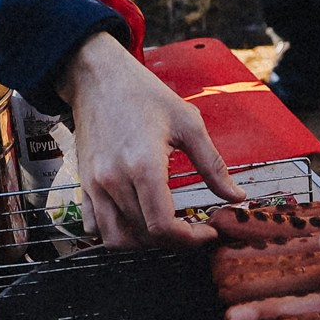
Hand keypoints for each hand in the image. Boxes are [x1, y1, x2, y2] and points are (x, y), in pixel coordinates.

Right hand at [60, 33, 244, 245]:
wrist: (98, 76)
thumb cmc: (142, 94)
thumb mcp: (187, 123)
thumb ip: (213, 165)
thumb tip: (236, 196)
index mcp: (143, 166)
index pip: (163, 227)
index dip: (190, 239)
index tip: (207, 232)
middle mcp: (114, 180)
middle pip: (144, 236)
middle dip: (175, 240)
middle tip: (194, 228)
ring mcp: (95, 185)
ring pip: (117, 239)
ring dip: (144, 243)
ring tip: (166, 229)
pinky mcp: (84, 184)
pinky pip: (94, 226)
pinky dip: (116, 233)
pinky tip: (137, 221)